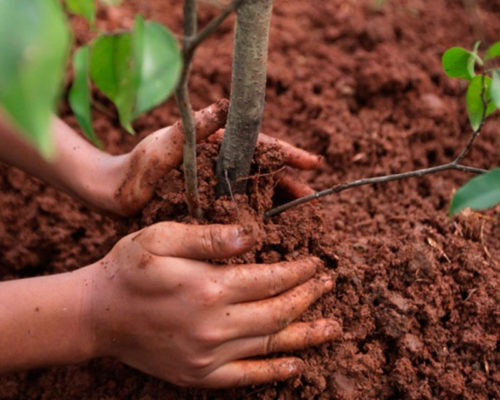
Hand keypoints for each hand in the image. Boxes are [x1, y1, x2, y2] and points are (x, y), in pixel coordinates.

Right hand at [86, 222, 339, 387]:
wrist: (97, 315)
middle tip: (330, 285)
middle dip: (309, 297)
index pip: (270, 278)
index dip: (298, 271)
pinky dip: (275, 371)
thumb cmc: (129, 269)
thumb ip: (209, 237)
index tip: (316, 263)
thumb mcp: (162, 238)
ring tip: (333, 327)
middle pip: (278, 312)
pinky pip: (246, 377)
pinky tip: (297, 365)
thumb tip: (253, 236)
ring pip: (270, 344)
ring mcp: (207, 356)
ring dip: (306, 334)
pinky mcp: (199, 374)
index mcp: (208, 287)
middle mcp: (213, 325)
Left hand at [111, 102, 321, 215]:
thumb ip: (194, 128)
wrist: (115, 194)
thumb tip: (225, 105)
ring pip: (254, 190)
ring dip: (277, 200)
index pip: (258, 145)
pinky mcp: (209, 205)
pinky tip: (270, 228)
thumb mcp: (164, 144)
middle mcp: (220, 163)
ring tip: (299, 214)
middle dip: (289, 180)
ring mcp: (216, 184)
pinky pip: (239, 208)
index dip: (287, 153)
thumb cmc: (136, 166)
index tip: (312, 163)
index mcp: (216, 144)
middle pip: (262, 169)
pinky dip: (256, 215)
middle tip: (311, 195)